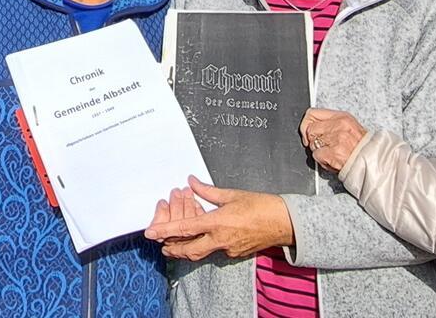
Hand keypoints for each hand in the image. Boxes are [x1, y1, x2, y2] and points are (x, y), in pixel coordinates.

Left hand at [142, 176, 290, 260]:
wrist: (284, 223)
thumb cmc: (261, 206)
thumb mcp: (232, 194)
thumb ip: (208, 190)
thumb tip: (192, 182)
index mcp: (217, 223)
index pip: (185, 229)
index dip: (166, 231)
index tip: (151, 233)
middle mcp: (220, 239)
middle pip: (189, 250)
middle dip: (173, 249)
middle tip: (161, 245)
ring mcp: (228, 249)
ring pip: (200, 253)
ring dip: (187, 249)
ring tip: (177, 243)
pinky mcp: (235, 253)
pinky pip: (214, 250)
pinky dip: (204, 245)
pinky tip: (202, 237)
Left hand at [301, 108, 367, 172]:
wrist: (372, 162)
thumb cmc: (361, 148)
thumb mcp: (349, 127)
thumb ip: (330, 123)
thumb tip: (310, 126)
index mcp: (342, 117)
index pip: (312, 113)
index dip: (306, 124)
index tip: (308, 133)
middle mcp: (340, 126)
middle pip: (310, 129)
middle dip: (314, 140)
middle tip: (326, 146)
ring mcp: (337, 139)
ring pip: (312, 144)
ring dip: (319, 151)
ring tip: (332, 153)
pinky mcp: (334, 152)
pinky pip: (316, 155)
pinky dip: (322, 161)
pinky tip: (333, 160)